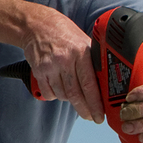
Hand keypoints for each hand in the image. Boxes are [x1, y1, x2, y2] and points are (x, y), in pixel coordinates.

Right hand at [24, 8, 103, 122]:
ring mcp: (50, 66)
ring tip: (73, 94)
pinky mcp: (39, 71)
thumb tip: (105, 83)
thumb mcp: (83, 41)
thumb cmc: (63, 33)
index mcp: (81, 52)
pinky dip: (55, 95)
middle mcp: (65, 60)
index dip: (95, 103)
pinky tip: (58, 88)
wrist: (36, 25)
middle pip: (75, 94)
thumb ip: (93, 61)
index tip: (100, 115)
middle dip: (84, 109)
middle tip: (90, 117)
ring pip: (62, 95)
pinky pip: (49, 93)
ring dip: (69, 99)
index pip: (89, 84)